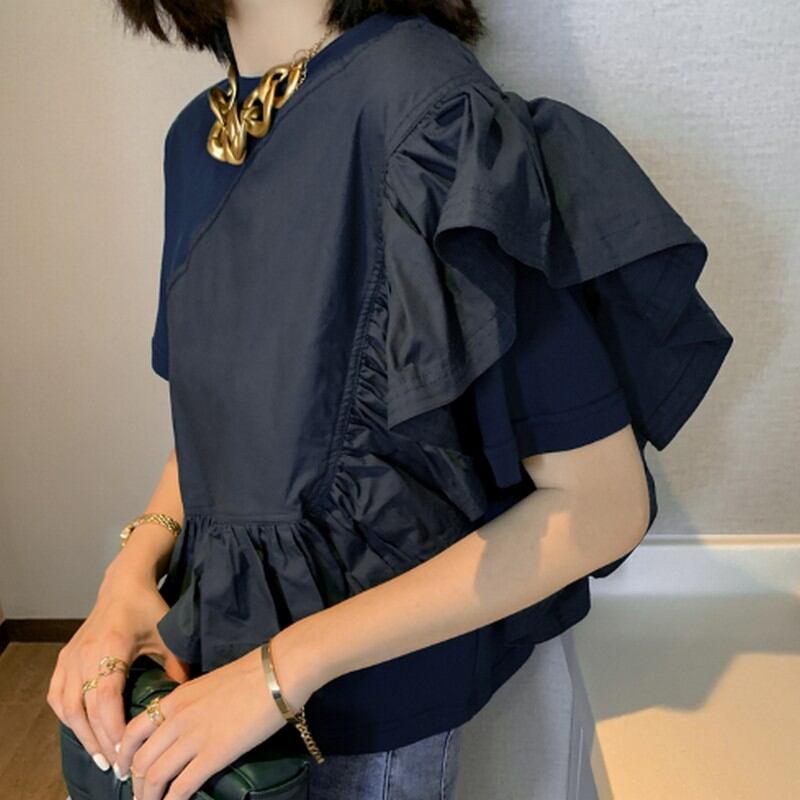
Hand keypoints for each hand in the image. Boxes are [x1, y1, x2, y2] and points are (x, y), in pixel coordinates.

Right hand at [46, 571, 191, 773]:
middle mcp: (84, 654)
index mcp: (111, 647)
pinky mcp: (64, 658)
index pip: (105, 698)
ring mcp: (70, 657)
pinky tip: (82, 732)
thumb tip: (184, 703)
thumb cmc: (148, 609)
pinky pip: (57, 696)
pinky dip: (67, 718)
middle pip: (84, 709)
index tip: (126, 750)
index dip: (113, 727)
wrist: (123, 585)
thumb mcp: (167, 635)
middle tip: (117, 765)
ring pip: (67, 707)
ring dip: (82, 734)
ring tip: (102, 757)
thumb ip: (175, 667)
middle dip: (100, 740)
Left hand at [114, 639, 312, 799]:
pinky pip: (182, 786)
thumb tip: (188, 725)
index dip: (125, 756)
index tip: (126, 769)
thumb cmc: (252, 674)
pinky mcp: (214, 754)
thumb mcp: (210, 684)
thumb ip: (192, 704)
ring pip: (154, 776)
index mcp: (176, 698)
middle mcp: (177, 718)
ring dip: (149, 797)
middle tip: (141, 795)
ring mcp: (194, 737)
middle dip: (136, 784)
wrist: (277, 672)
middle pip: (141, 759)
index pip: (133, 731)